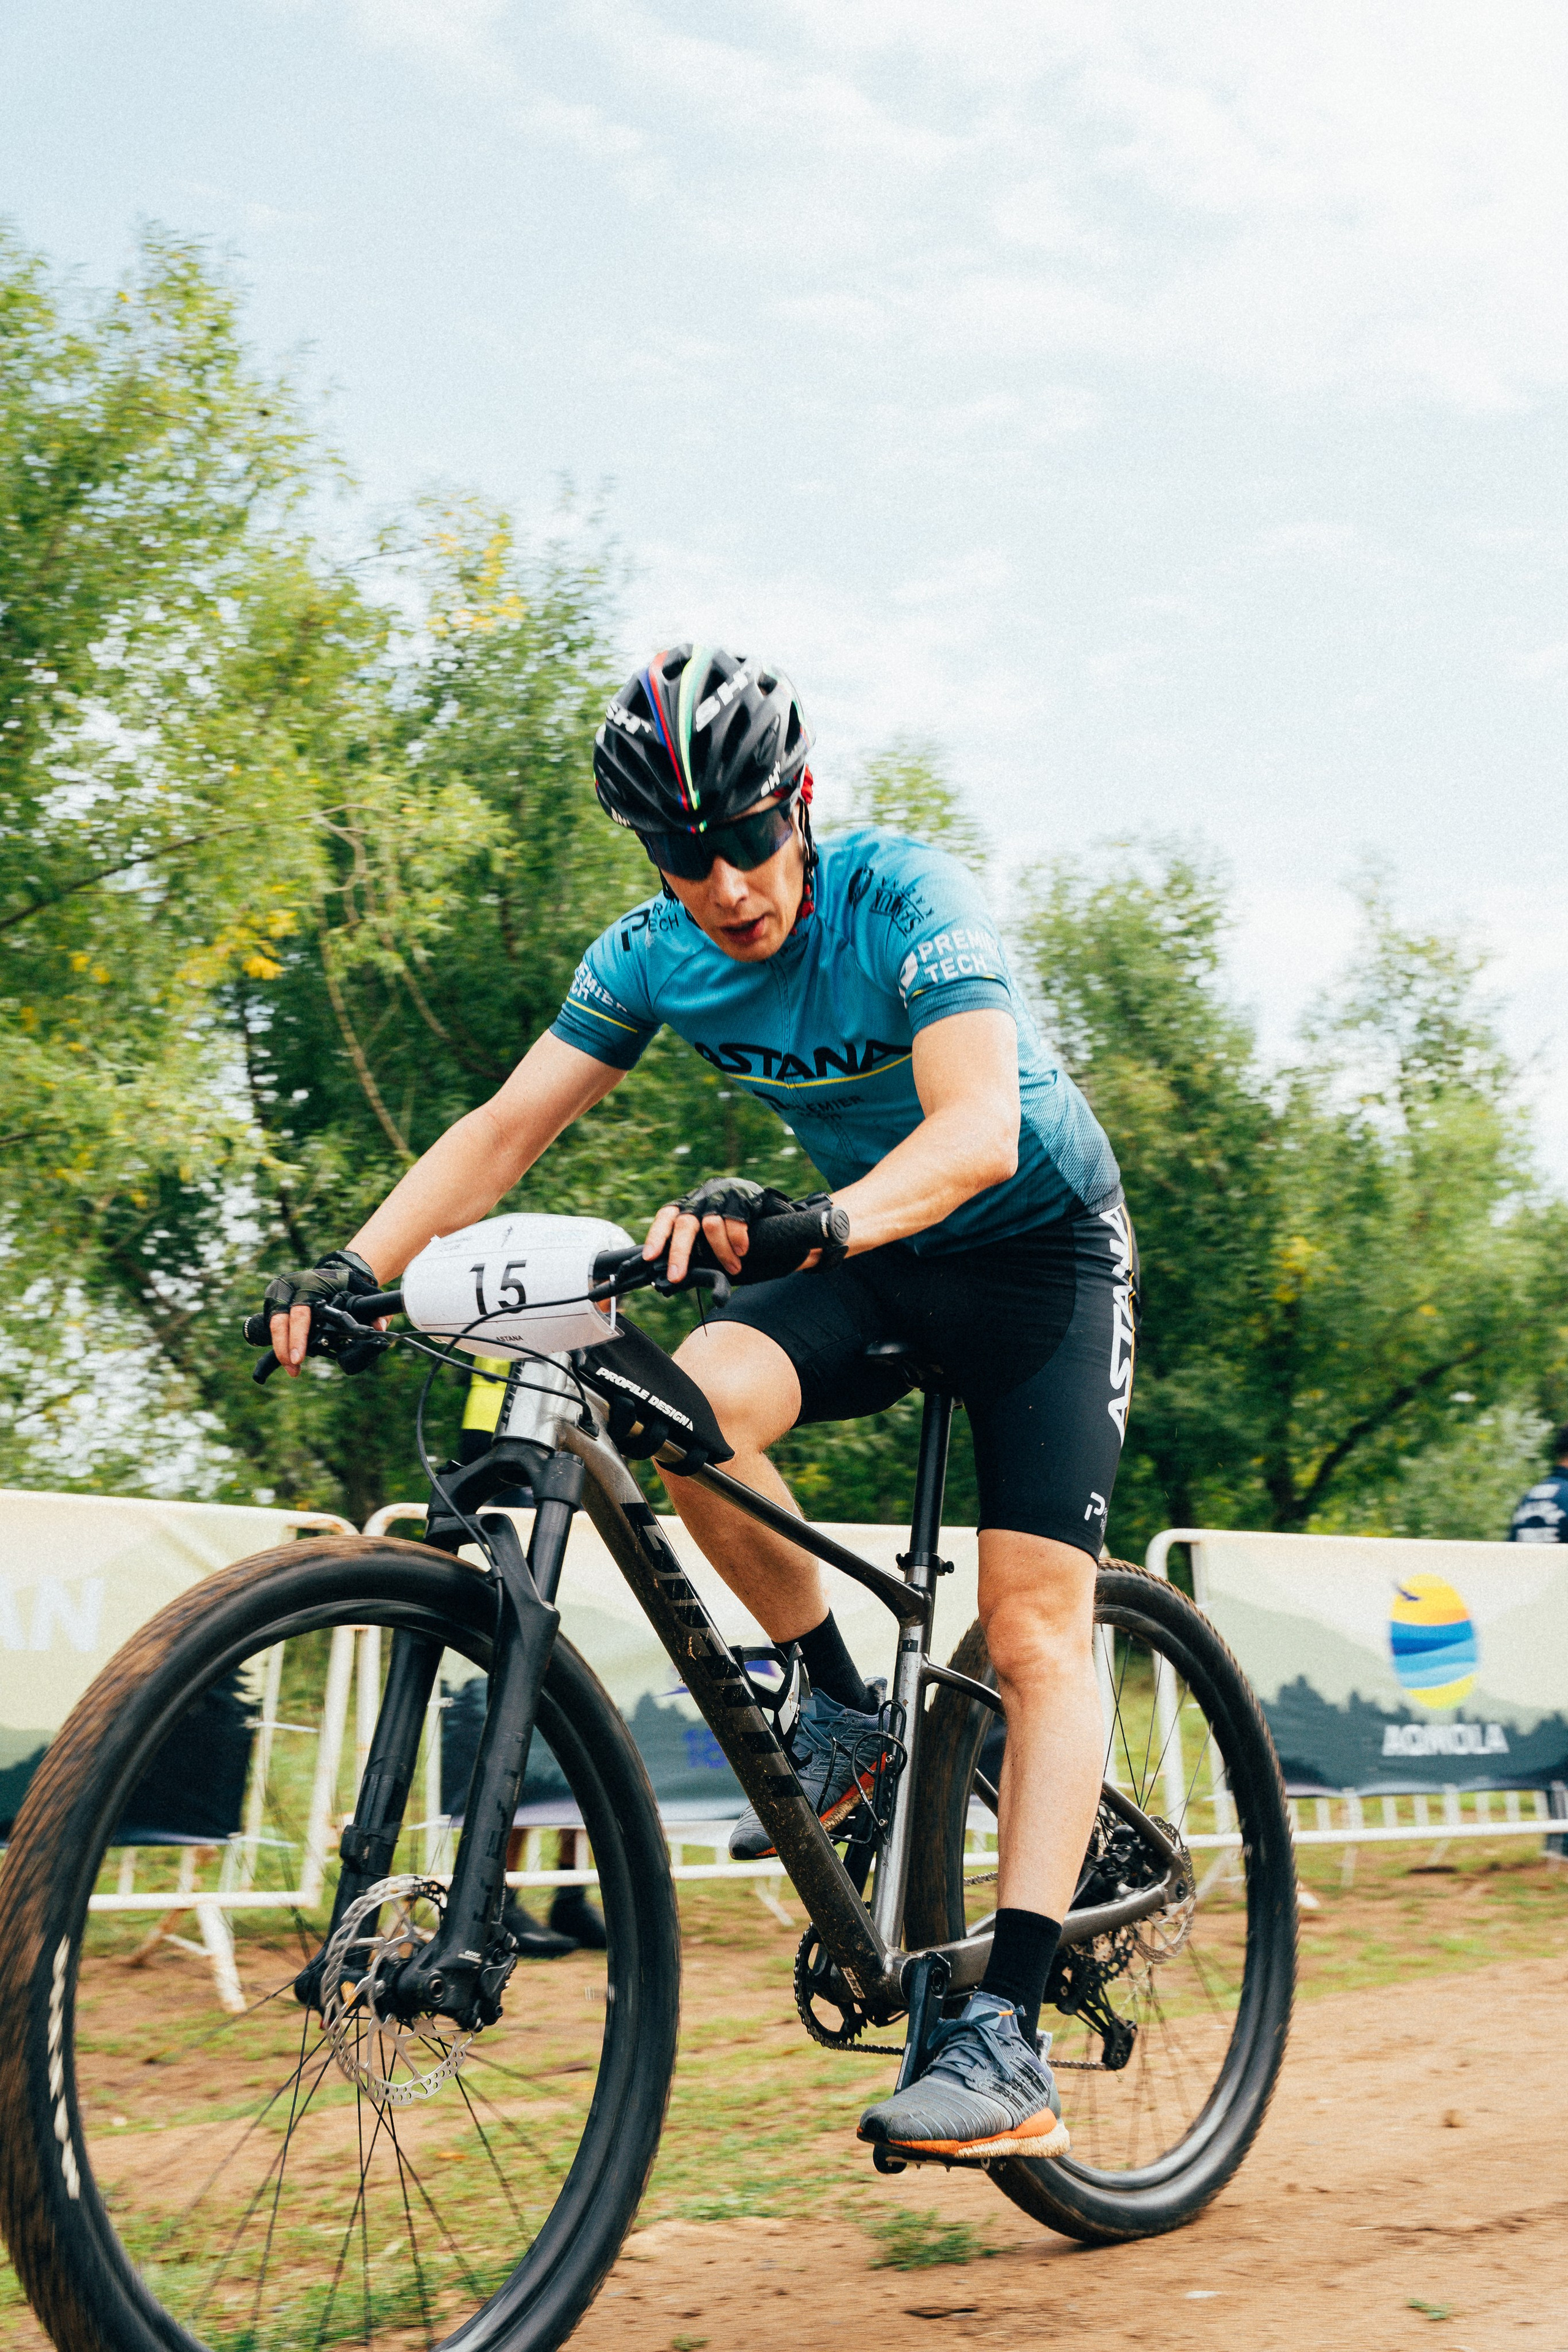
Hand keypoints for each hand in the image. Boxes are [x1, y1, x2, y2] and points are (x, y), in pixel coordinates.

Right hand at [260, 1249, 379, 1376]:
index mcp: (311, 1283)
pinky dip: (280, 1343)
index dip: (298, 1336)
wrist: (336, 1272)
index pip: (300, 1312)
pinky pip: (273, 1325)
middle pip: (280, 1320)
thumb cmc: (349, 1285)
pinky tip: (287, 1359)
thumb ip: (377, 1311)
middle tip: (294, 1367)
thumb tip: (380, 1328)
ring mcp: (280, 1293)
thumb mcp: (365, 1294)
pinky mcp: (275, 1302)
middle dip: (284, 1347)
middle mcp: (291, 1286)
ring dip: (280, 1349)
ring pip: (273, 1324)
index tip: (301, 1357)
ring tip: (292, 1369)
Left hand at [643, 1175, 794, 1284]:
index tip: (649, 1258)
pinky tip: (742, 1251)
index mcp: (684, 1207)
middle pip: (685, 1224)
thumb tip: (673, 1282)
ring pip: (712, 1226)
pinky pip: (736, 1222)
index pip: (665, 1218)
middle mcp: (698, 1200)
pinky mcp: (740, 1197)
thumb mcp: (703, 1231)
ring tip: (733, 1269)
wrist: (752, 1195)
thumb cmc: (722, 1222)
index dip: (656, 1237)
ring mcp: (718, 1197)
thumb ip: (691, 1250)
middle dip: (679, 1253)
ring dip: (722, 1253)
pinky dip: (738, 1241)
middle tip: (676, 1277)